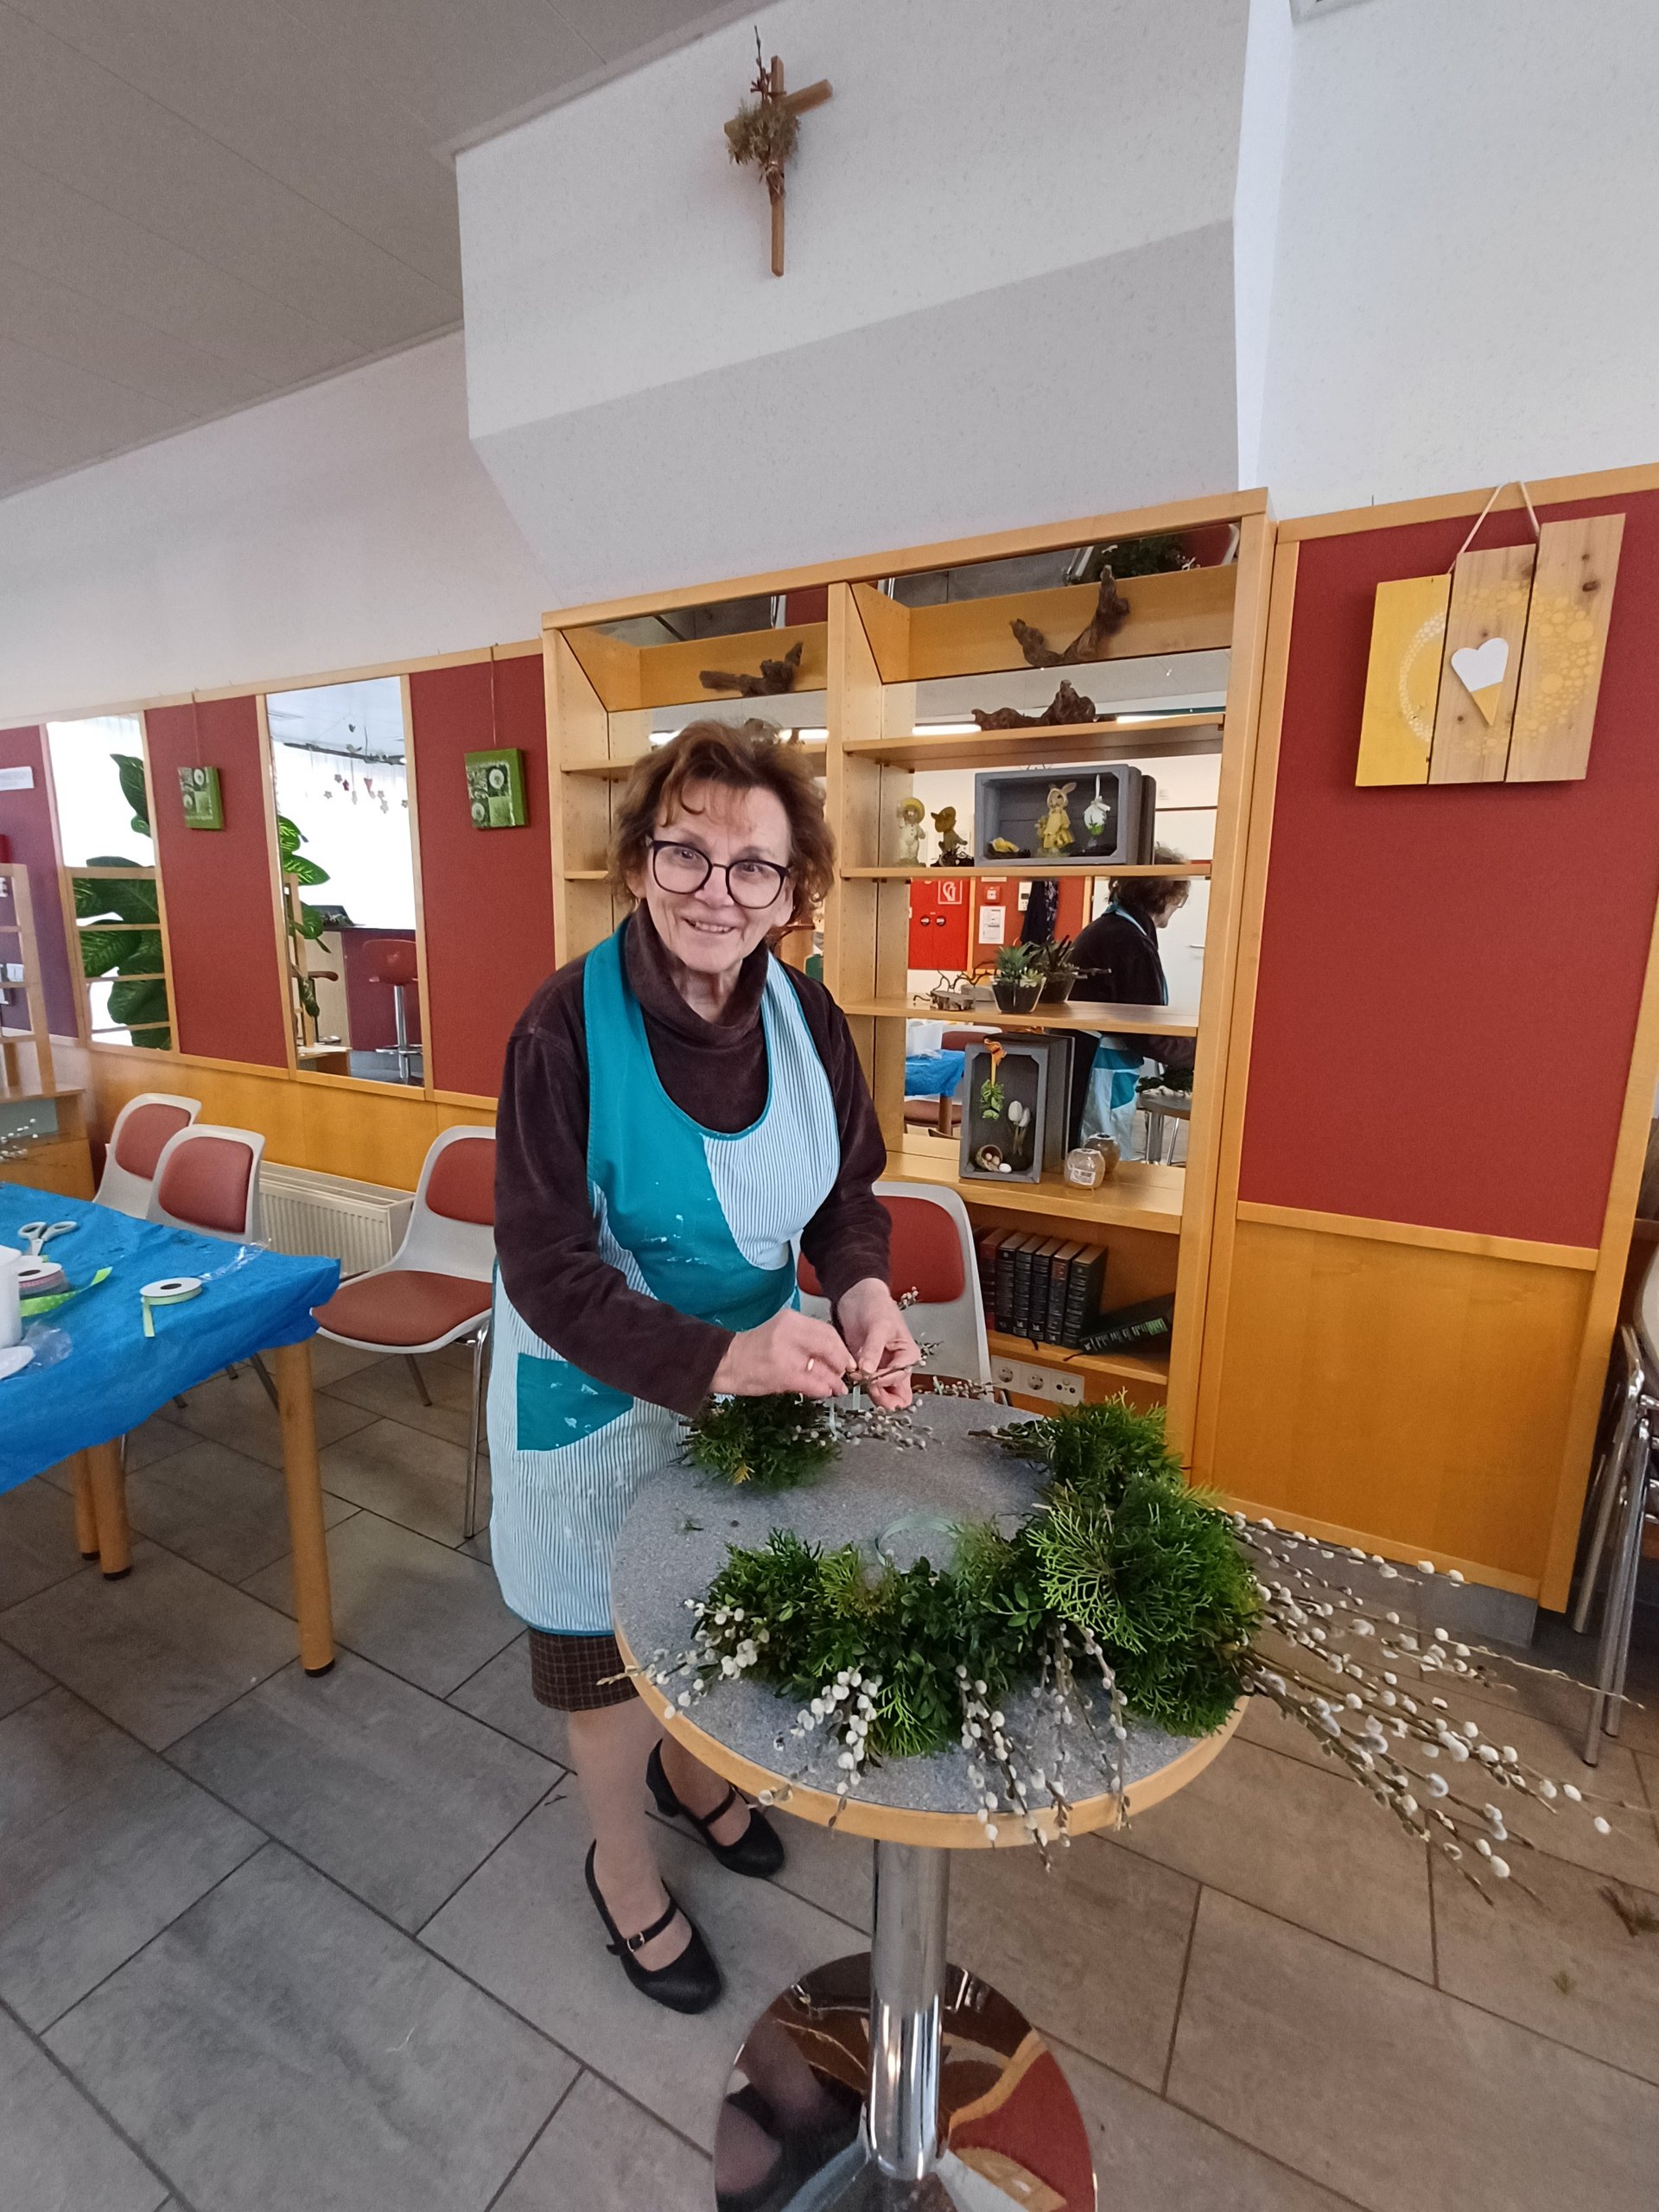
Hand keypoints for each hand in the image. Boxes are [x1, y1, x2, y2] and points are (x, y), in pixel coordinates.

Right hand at [711, 1306, 853, 1398]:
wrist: (724, 1362)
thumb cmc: (751, 1350)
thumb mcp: (781, 1335)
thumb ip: (804, 1341)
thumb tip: (830, 1356)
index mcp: (790, 1320)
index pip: (826, 1331)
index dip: (841, 1348)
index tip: (846, 1359)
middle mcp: (790, 1332)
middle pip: (829, 1346)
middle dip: (841, 1363)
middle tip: (844, 1374)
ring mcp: (786, 1353)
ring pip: (822, 1366)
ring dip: (834, 1380)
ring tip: (837, 1388)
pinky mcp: (783, 1374)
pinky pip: (811, 1382)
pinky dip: (822, 1388)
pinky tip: (825, 1392)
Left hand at [835, 1278, 919, 1408]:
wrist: (857, 1296)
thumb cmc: (876, 1305)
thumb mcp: (878, 1325)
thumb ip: (873, 1349)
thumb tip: (868, 1370)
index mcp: (908, 1355)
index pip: (901, 1377)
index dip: (884, 1379)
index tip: (868, 1374)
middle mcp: (897, 1365)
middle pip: (898, 1395)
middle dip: (883, 1396)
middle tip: (866, 1387)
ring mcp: (882, 1369)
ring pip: (884, 1395)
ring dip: (871, 1393)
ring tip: (857, 1380)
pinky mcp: (866, 1369)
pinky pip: (867, 1387)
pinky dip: (860, 1386)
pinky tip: (852, 1376)